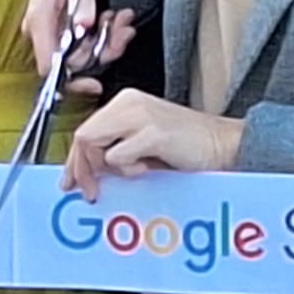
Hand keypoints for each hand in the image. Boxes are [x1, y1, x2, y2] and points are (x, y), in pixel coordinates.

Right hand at [21, 0, 135, 94]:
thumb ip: (81, 1)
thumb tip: (82, 28)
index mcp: (40, 18)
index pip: (49, 65)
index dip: (72, 79)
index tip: (96, 83)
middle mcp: (45, 28)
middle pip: (73, 61)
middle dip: (103, 50)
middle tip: (124, 31)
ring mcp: (58, 27)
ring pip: (86, 52)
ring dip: (110, 39)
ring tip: (124, 19)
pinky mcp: (70, 24)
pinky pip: (91, 39)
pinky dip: (108, 31)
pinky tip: (119, 16)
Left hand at [61, 90, 243, 200]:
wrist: (222, 145)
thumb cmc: (185, 147)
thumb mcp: (141, 144)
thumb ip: (113, 150)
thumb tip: (83, 172)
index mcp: (126, 102)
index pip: (85, 130)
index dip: (75, 161)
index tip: (72, 183)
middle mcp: (129, 102)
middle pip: (83, 136)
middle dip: (81, 169)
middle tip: (90, 192)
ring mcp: (140, 115)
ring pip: (92, 143)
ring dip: (106, 168)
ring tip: (133, 172)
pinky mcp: (152, 131)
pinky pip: (117, 156)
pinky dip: (127, 169)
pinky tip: (148, 167)